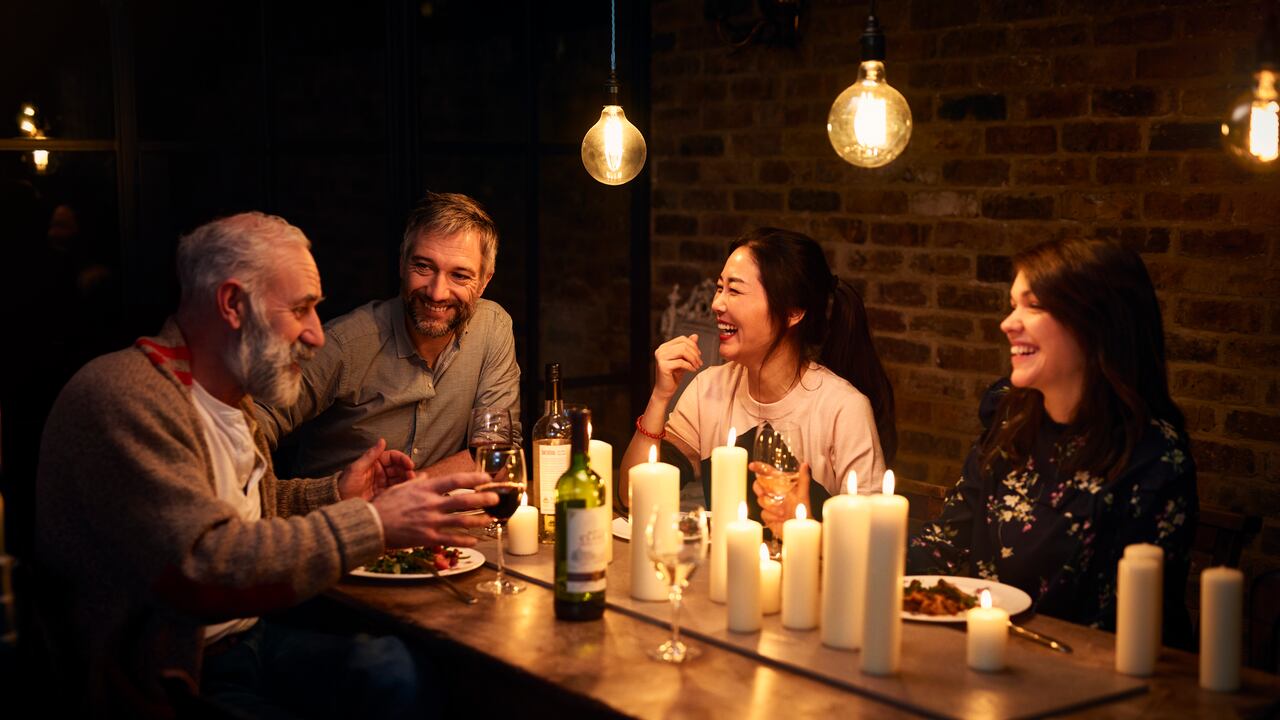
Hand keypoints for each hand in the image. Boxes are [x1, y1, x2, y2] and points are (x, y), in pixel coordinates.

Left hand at [337, 439, 414, 501]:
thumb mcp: (357, 468)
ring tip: (412, 484)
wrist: (339, 502)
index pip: (392, 457)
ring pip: (399, 478)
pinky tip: (407, 490)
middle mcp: (380, 471)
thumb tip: (382, 440)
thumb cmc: (345, 484)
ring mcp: (382, 483)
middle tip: (412, 476)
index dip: (402, 459)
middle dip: (407, 471)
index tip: (410, 464)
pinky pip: (396, 489)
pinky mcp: (383, 494)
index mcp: (374, 462)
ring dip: (407, 480)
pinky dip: (403, 489)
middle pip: (398, 468)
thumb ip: (371, 455)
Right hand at [373, 471, 498, 548]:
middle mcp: (432, 504)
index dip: (474, 479)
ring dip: (479, 520)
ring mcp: (431, 522)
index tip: (486, 479)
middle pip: (464, 501)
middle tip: (495, 498)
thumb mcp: (401, 487)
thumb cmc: (384, 505)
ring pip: (462, 521)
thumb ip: (418, 483)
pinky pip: (451, 540)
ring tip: (491, 519)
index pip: (456, 480)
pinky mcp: (428, 538)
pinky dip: (465, 540)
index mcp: (426, 489)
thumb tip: (429, 477)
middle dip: (483, 499)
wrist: (371, 525)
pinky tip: (475, 540)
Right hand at [652, 334, 702, 401]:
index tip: (699, 354)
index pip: (682, 339)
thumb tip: (695, 336)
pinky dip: (690, 366)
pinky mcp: (663, 366)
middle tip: (700, 363)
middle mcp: (661, 350)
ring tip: (697, 366)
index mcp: (665, 347)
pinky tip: (692, 370)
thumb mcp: (683, 359)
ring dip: (693, 359)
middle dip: (695, 354)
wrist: (665, 390)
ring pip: (682, 351)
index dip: (693, 345)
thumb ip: (688, 348)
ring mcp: (661, 357)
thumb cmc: (673, 375)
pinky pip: (681, 362)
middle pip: (683, 345)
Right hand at [752, 461, 810, 539]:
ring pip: (760, 500)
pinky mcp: (767, 516)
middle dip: (758, 488)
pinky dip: (772, 515)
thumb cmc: (804, 512)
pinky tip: (780, 518)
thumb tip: (805, 464)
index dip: (759, 468)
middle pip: (758, 485)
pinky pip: (763, 513)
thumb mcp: (803, 494)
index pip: (768, 473)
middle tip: (762, 492)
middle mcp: (774, 493)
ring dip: (771, 506)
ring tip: (783, 512)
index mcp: (782, 485)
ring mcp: (770, 504)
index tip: (752, 466)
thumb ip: (804, 479)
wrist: (800, 529)